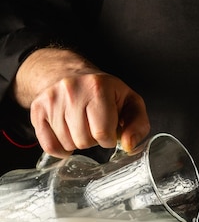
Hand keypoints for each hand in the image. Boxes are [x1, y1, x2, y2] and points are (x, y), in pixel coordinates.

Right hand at [12, 48, 149, 156]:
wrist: (69, 73)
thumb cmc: (104, 91)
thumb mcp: (130, 102)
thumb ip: (138, 124)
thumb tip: (128, 145)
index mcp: (98, 87)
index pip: (102, 133)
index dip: (109, 138)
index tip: (109, 130)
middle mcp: (72, 91)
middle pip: (84, 141)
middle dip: (93, 139)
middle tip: (93, 125)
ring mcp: (52, 100)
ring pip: (67, 144)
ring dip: (77, 141)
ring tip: (81, 125)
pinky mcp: (37, 109)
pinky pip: (49, 146)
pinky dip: (60, 148)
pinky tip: (67, 135)